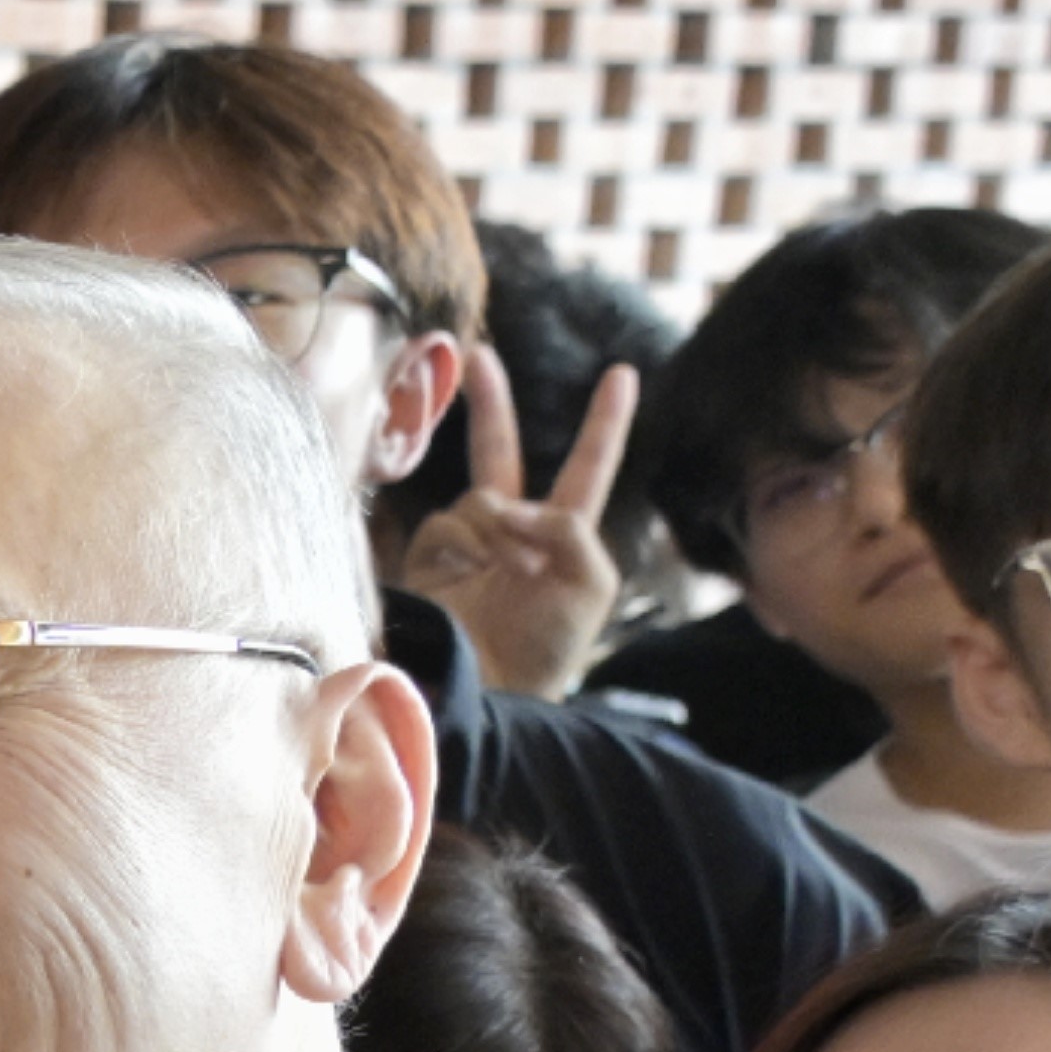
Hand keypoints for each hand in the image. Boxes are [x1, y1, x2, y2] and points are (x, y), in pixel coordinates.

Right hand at [388, 338, 642, 703]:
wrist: (493, 694)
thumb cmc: (550, 648)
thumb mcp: (591, 580)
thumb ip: (565, 526)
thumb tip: (503, 506)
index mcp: (566, 533)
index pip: (588, 465)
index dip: (605, 421)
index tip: (621, 373)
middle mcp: (514, 530)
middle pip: (501, 453)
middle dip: (491, 404)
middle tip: (476, 357)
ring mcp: (468, 544)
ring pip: (480, 498)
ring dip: (499, 530)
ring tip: (507, 573)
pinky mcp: (428, 562)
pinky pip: (447, 526)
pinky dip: (466, 544)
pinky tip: (473, 574)